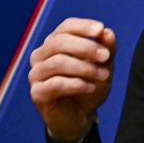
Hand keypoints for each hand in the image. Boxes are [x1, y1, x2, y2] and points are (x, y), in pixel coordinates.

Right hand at [28, 17, 115, 142]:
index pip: (66, 27)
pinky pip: (55, 84)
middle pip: (59, 42)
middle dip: (86, 47)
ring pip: (58, 62)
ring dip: (84, 67)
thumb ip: (107, 48)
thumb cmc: (90, 84)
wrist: (81, 116)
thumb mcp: (104, 66)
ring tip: (104, 75)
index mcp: (56, 42)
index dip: (83, 26)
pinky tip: (90, 87)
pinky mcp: (37, 93)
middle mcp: (41, 55)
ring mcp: (36, 74)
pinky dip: (76, 84)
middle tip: (106, 56)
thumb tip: (107, 32)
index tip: (100, 29)